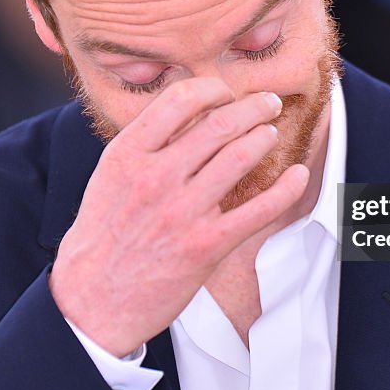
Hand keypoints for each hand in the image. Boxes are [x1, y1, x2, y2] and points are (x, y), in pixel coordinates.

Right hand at [49, 77, 309, 356]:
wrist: (91, 301)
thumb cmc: (102, 237)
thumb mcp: (108, 176)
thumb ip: (144, 144)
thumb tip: (187, 112)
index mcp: (127, 155)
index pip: (180, 100)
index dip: (212, 89)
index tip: (226, 93)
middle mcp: (155, 177)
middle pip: (219, 123)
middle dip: (253, 107)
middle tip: (268, 103)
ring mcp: (182, 212)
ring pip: (240, 156)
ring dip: (265, 137)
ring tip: (271, 133)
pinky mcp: (206, 246)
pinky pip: (258, 209)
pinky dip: (286, 189)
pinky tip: (297, 176)